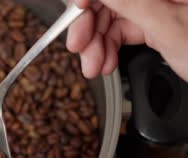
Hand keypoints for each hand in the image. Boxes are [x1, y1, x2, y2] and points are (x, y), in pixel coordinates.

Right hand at [67, 0, 187, 80]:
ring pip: (112, 17)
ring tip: (94, 66)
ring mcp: (158, 5)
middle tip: (79, 48)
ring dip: (97, 44)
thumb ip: (130, 3)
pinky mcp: (154, 21)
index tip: (75, 9)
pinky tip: (106, 62)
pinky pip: (122, 31)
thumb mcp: (169, 27)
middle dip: (91, 25)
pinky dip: (110, 49)